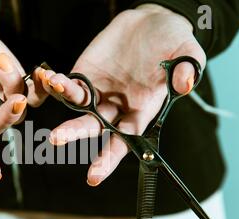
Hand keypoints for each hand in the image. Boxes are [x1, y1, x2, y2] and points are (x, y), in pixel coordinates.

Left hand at [37, 4, 205, 185]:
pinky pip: (69, 85)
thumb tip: (185, 85)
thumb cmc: (172, 42)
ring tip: (55, 85)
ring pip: (78, 106)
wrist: (151, 22)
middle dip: (76, 132)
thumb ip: (187, 69)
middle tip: (56, 137)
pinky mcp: (86, 76)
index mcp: (141, 112)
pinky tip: (51, 77)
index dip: (108, 159)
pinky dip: (59, 83)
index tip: (93, 176)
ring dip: (65, 98)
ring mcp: (99, 93)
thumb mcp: (187, 52)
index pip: (124, 142)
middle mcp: (117, 108)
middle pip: (94, 127)